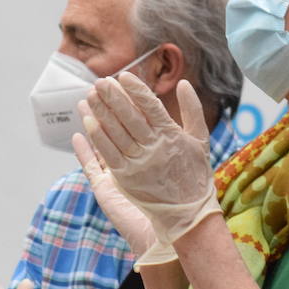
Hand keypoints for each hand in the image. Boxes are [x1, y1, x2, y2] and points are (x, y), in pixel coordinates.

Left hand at [80, 74, 218, 241]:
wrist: (188, 212)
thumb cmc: (195, 173)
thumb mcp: (200, 139)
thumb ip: (193, 109)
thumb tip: (184, 83)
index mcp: (171, 135)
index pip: (150, 106)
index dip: (135, 90)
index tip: (122, 76)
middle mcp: (154, 148)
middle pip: (129, 116)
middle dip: (113, 97)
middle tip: (100, 81)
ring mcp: (138, 163)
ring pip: (115, 133)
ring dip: (101, 113)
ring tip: (90, 96)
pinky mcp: (126, 178)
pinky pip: (108, 154)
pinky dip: (97, 137)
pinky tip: (88, 122)